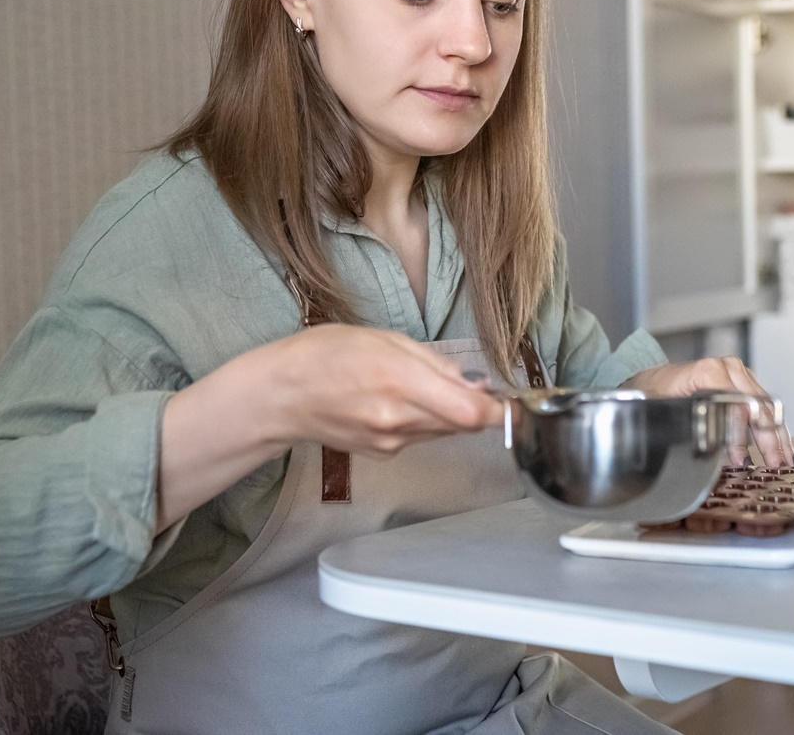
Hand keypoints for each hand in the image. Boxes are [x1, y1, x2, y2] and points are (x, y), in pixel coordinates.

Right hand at [157, 324, 503, 530]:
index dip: (499, 411)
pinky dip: (424, 421)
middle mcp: (399, 419)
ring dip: (448, 412)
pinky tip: (399, 402)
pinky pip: (421, 437)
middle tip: (468, 383)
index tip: (513, 404)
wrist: (280, 395)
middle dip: (473, 405)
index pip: (471, 412)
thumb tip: (474, 386)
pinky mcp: (383, 454)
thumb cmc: (326, 354)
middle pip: (464, 423)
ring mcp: (390, 442)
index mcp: (401, 381)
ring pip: (444, 430)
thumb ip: (435, 364)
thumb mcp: (385, 339)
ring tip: (419, 386)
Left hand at [623, 357, 793, 467]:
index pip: (735, 403)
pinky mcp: (744, 382)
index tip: (740, 460)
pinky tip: (781, 448)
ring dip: (777, 436)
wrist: (652, 381)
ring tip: (784, 461)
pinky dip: (773, 428)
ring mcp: (739, 373)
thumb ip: (682, 425)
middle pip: (757, 405)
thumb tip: (709, 453)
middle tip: (775, 465)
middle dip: (768, 439)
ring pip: (766, 406)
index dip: (739, 435)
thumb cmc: (654, 394)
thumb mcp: (660, 409)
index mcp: (707, 371)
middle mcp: (728, 368)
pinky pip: (764, 406)